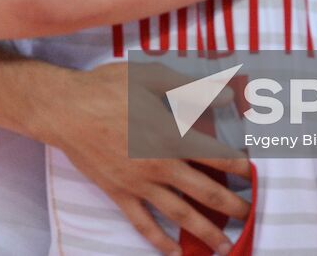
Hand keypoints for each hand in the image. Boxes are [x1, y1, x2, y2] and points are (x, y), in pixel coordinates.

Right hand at [37, 63, 250, 255]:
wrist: (64, 110)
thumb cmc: (107, 88)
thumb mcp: (151, 77)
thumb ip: (191, 88)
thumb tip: (228, 97)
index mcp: (172, 134)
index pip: (216, 155)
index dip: (238, 165)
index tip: (251, 172)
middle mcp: (160, 165)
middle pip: (205, 191)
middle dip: (232, 206)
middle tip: (249, 215)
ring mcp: (139, 184)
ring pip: (180, 214)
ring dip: (205, 231)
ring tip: (224, 246)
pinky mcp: (119, 194)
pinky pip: (143, 223)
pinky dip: (160, 241)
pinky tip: (175, 252)